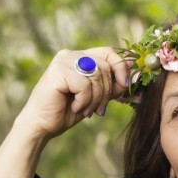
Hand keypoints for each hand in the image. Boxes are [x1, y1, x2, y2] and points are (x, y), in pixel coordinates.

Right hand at [14, 47, 133, 139]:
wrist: (42, 125)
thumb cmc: (68, 111)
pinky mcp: (57, 71)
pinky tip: (74, 107)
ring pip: (97, 76)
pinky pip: (85, 85)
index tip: (125, 86)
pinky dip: (84, 101)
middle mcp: (70, 54)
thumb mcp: (97, 97)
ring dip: (95, 99)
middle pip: (105, 66)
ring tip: (84, 110)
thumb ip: (113, 84)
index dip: (121, 68)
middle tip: (98, 110)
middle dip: (107, 92)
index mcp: (80, 57)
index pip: (109, 52)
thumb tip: (135, 72)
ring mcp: (63, 61)